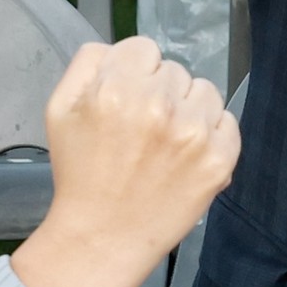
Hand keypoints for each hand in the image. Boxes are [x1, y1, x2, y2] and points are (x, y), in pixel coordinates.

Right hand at [12, 37, 239, 286]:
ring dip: (188, 109)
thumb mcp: (59, 109)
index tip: (127, 99)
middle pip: (174, 69)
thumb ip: (88, 63)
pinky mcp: (220, 159)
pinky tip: (186, 156)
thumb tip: (120, 49)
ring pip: (204, 90)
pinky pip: (227, 121)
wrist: (103, 237)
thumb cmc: (80, 174)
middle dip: (158, 92)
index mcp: (118, 88)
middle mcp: (161, 106)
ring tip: (165, 142)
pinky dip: (211, 134)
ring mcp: (195, 133)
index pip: (143, 48)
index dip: (133, 73)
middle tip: (141, 130)